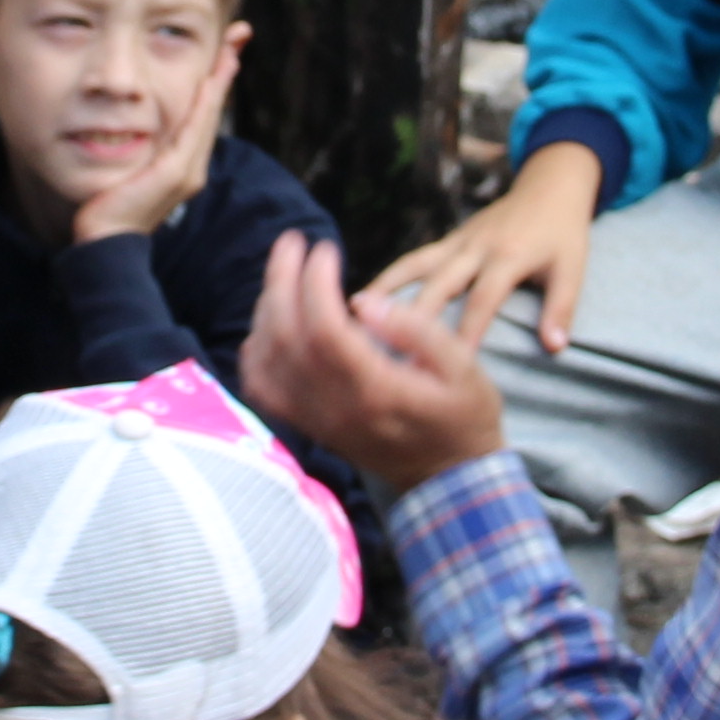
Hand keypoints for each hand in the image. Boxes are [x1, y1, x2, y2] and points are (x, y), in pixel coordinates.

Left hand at [66, 48, 239, 246]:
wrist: (104, 242)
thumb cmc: (110, 206)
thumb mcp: (128, 166)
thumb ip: (137, 146)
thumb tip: (128, 119)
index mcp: (183, 162)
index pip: (204, 110)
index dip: (216, 77)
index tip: (226, 46)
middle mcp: (192, 165)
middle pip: (213, 106)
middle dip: (227, 66)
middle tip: (239, 32)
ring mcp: (188, 171)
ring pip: (208, 115)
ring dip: (220, 78)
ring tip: (230, 46)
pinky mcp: (176, 175)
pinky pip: (193, 132)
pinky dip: (205, 104)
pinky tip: (210, 80)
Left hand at [240, 232, 507, 491]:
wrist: (451, 478)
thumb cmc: (464, 416)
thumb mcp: (464, 368)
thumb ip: (417, 330)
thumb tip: (364, 299)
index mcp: (375, 390)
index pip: (323, 328)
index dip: (314, 282)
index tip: (325, 247)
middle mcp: (335, 407)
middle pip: (285, 336)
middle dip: (281, 279)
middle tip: (292, 241)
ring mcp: (316, 420)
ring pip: (266, 359)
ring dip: (266, 307)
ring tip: (283, 270)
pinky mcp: (309, 426)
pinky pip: (263, 387)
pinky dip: (255, 348)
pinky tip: (270, 320)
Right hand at [383, 140, 602, 357]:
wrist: (551, 185)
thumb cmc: (563, 233)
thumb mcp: (572, 269)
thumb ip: (561, 308)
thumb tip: (554, 347)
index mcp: (508, 257)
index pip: (483, 300)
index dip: (467, 332)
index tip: (448, 364)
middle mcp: (476, 248)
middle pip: (439, 283)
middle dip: (414, 316)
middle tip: (387, 347)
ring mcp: (458, 241)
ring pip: (416, 266)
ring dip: (386, 288)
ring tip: (356, 314)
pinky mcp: (449, 239)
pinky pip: (415, 259)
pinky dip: (390, 276)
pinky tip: (366, 296)